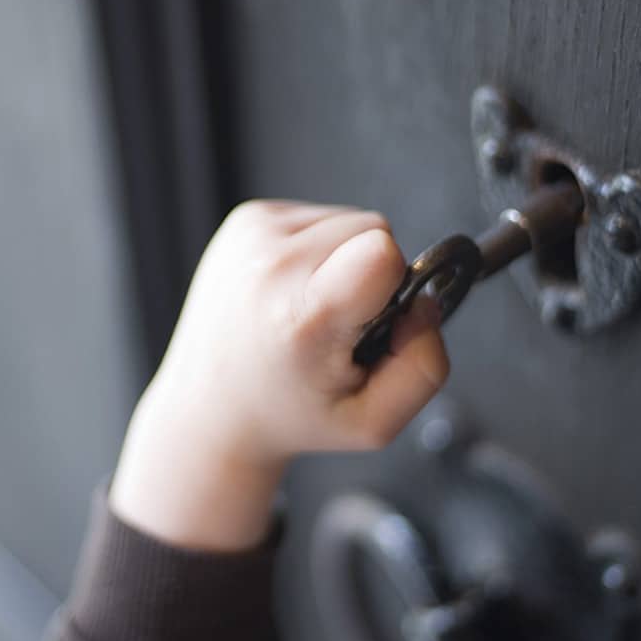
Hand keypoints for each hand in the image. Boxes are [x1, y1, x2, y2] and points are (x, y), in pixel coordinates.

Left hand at [110, 200, 450, 549]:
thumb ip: (425, 369)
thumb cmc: (291, 413)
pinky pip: (318, 217)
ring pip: (349, 220)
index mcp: (303, 317)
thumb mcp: (373, 423)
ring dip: (344, 262)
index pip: (381, 252)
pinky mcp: (246, 219)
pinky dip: (317, 252)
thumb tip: (427, 304)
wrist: (213, 404)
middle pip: (375, 228)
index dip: (396, 282)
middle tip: (338, 325)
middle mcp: (271, 267)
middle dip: (373, 275)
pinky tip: (293, 292)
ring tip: (310, 311)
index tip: (369, 318)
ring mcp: (253, 237)